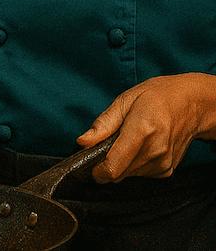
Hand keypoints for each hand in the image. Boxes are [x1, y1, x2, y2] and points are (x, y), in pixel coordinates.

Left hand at [78, 73, 215, 180]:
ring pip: (128, 175)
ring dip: (121, 162)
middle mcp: (155, 151)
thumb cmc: (156, 97)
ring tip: (128, 140)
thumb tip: (83, 142)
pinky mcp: (168, 169)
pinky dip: (134, 164)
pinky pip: (140, 174)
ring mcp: (164, 162)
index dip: (97, 170)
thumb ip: (103, 124)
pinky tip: (140, 146)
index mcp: (142, 131)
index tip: (90, 162)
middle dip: (106, 162)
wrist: (190, 104)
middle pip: (118, 173)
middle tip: (109, 142)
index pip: (114, 166)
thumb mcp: (124, 100)